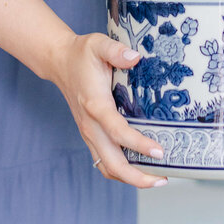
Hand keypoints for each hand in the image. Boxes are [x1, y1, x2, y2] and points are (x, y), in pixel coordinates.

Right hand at [49, 32, 167, 188]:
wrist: (60, 62)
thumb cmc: (82, 54)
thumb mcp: (99, 44)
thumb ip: (116, 50)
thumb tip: (136, 58)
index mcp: (95, 104)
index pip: (117, 131)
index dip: (138, 144)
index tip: (160, 151)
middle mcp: (90, 124)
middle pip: (112, 162)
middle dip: (137, 176)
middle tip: (164, 178)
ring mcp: (89, 133)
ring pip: (107, 167)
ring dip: (130, 178)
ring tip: (156, 178)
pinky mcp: (90, 135)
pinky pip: (104, 162)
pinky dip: (121, 171)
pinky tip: (140, 169)